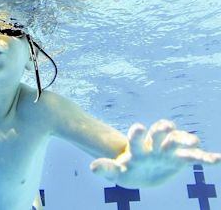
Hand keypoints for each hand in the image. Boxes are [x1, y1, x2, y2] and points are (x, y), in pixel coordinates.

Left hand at [90, 120, 220, 187]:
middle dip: (162, 129)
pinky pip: (194, 158)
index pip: (137, 137)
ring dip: (185, 141)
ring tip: (194, 142)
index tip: (137, 128)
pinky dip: (205, 158)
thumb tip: (92, 167)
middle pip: (159, 133)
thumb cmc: (127, 169)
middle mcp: (154, 145)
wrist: (140, 173)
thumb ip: (106, 168)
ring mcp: (168, 151)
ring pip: (178, 142)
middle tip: (166, 127)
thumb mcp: (116, 172)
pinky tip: (216, 159)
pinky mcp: (180, 160)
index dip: (137, 133)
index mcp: (138, 147)